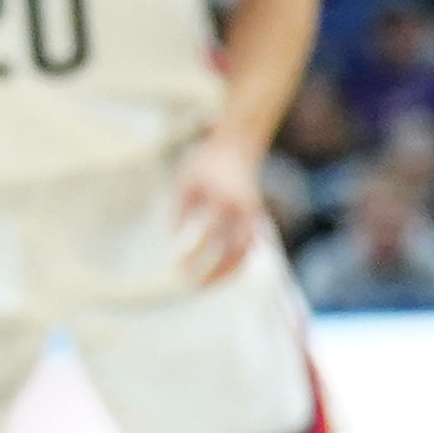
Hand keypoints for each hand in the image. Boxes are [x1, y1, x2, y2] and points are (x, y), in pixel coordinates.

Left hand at [168, 131, 271, 286]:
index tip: (177, 267)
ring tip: (207, 285)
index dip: (193, 254)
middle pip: (232, 251)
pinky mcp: (256, 217)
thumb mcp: (185, 182)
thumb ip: (181, 213)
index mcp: (223, 199)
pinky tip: (221, 272)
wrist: (237, 145)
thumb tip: (177, 244)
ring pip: (245, 253)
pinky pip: (250, 246)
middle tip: (194, 287)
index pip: (207, 235)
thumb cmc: (205, 163)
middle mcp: (242, 210)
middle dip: (214, 273)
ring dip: (228, 272)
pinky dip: (238, 262)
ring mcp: (253, 214)